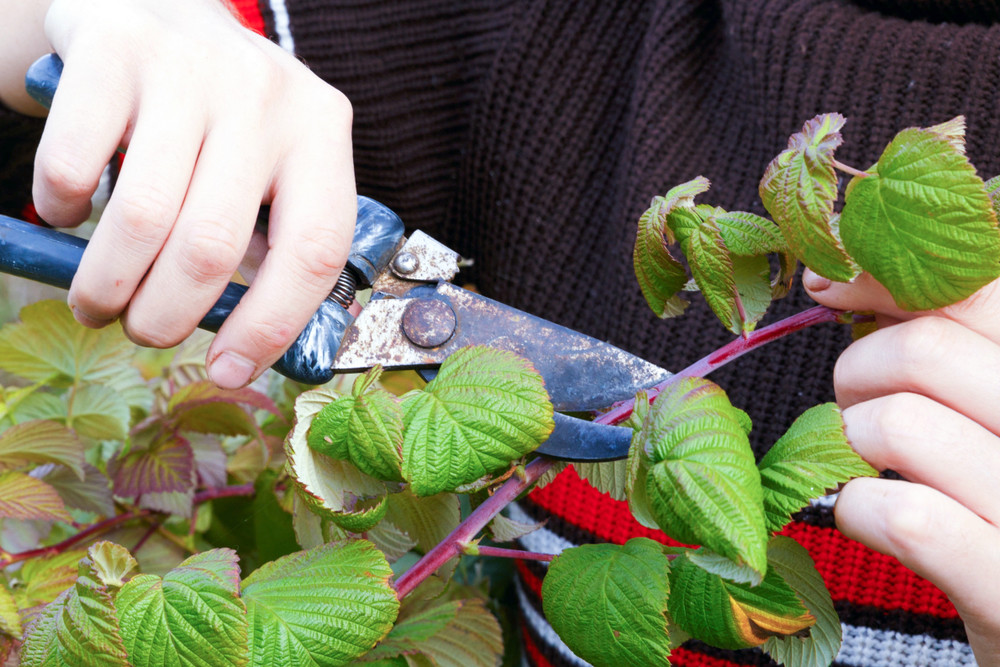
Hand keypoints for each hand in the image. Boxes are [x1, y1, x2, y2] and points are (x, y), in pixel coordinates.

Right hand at [5, 0, 355, 387]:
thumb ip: (271, 232)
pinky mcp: (114, 49)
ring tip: (98, 301)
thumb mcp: (270, 160)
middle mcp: (265, 93)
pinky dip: (63, 209)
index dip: (271, 324)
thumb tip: (246, 340)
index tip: (230, 370)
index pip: (314, 249)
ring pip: (144, 219)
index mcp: (321, 130)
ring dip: (108, 285)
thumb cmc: (217, 111)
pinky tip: (72, 213)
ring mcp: (191, 66)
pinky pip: (77, 167)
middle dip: (167, 316)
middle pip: (214, 246)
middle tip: (143, 331)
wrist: (151, 0)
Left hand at [805, 270, 999, 664]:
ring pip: (900, 424)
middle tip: (856, 400)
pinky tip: (867, 515)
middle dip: (859, 369)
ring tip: (865, 460)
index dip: (885, 276)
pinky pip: (906, 517)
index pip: (979, 287)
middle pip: (925, 350)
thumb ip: (945, 340)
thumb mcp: (991, 404)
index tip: (829, 283)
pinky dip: (859, 509)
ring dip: (854, 440)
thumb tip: (846, 272)